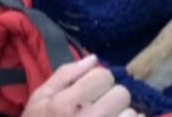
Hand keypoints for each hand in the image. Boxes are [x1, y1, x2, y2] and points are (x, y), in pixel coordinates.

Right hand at [23, 55, 137, 116]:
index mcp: (67, 104)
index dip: (98, 82)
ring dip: (121, 116)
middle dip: (111, 98)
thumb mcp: (40, 98)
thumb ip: (65, 74)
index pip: (104, 76)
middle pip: (122, 93)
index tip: (88, 93)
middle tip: (97, 109)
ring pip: (131, 113)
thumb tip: (94, 59)